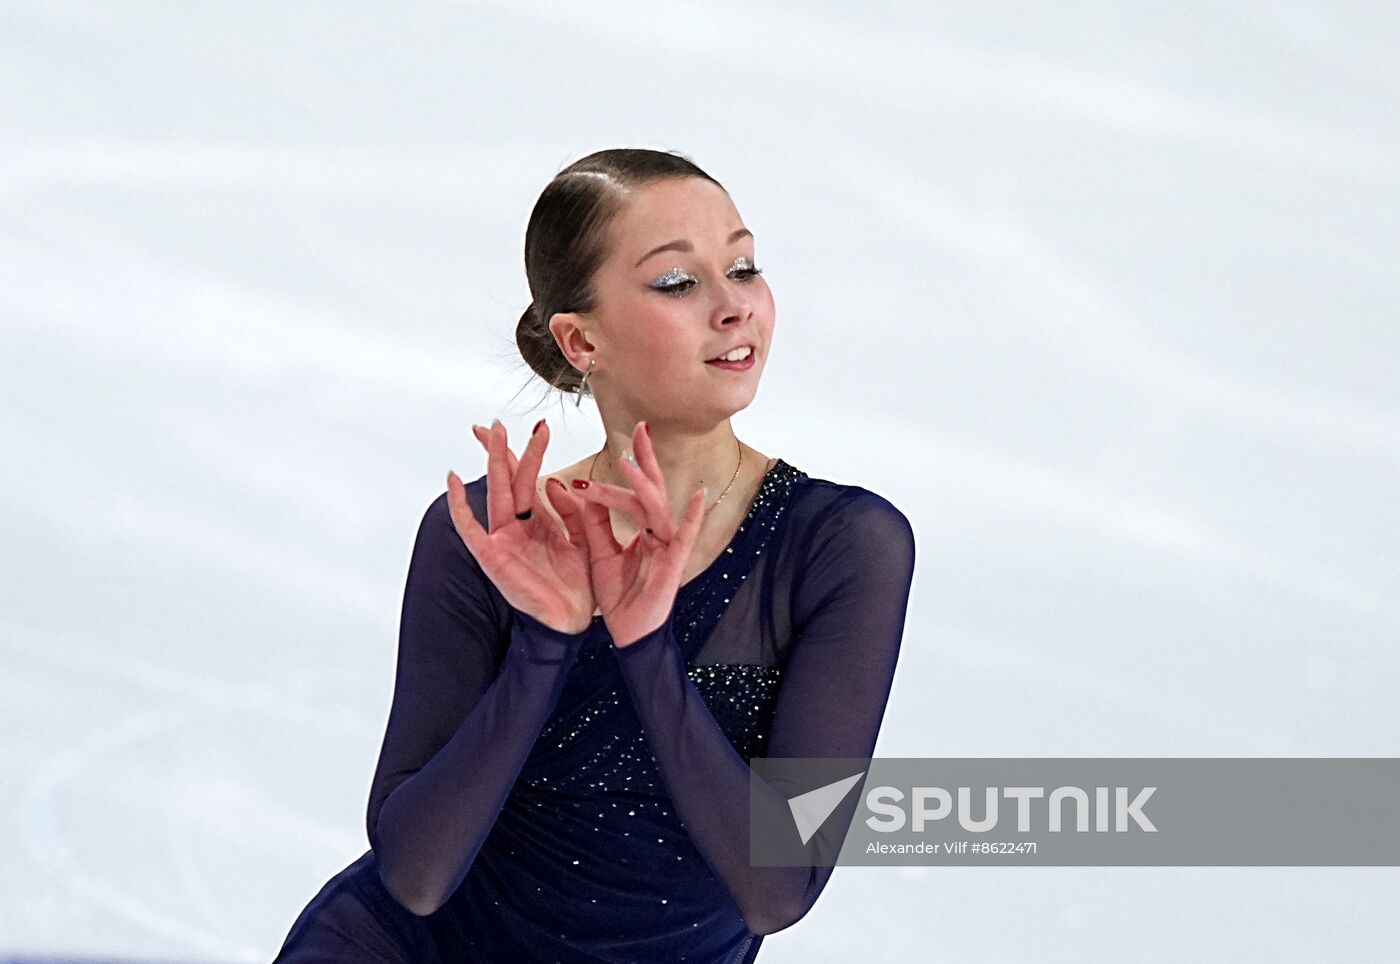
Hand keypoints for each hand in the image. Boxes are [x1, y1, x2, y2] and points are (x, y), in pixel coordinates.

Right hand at [445, 418, 595, 633]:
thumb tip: (560, 482)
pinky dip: (460, 505)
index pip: (529, 479)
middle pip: (509, 479)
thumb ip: (573, 512)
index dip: (530, 452)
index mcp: (537, 521)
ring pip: (497, 493)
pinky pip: (471, 528)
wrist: (571, 621)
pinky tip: (453, 480)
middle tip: (502, 421)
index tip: (538, 425)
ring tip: (490, 434)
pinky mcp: (492, 557)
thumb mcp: (582, 540)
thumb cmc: (575, 586)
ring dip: (493, 463)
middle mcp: (516, 527)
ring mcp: (502, 540)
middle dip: (505, 450)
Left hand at [570, 421, 705, 646]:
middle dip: (646, 457)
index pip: (635, 491)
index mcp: (643, 529)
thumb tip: (572, 488)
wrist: (628, 636)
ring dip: (645, 485)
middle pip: (653, 488)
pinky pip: (683, 537)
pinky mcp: (673, 565)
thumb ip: (591, 522)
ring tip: (631, 463)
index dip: (622, 471)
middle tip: (640, 425)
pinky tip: (695, 496)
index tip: (609, 448)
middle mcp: (659, 532)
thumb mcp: (598, 552)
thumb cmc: (620, 597)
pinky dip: (690, 518)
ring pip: (657, 508)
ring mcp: (668, 547)